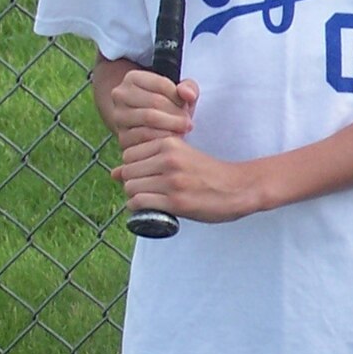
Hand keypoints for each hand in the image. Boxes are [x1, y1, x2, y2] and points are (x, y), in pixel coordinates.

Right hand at [107, 68, 198, 154]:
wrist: (154, 130)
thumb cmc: (170, 107)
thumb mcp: (181, 94)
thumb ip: (189, 88)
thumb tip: (189, 95)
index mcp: (133, 78)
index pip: (162, 84)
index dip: (179, 96)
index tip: (188, 106)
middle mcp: (120, 95)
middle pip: (156, 101)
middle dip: (177, 112)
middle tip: (189, 122)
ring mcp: (118, 116)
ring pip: (149, 117)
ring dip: (172, 125)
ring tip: (183, 129)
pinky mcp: (122, 136)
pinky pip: (145, 136)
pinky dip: (162, 137)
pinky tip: (172, 139)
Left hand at [114, 131, 259, 223]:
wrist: (239, 188)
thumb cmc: (208, 173)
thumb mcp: (181, 158)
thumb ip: (149, 161)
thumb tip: (113, 174)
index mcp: (169, 144)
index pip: (129, 155)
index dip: (134, 168)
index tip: (149, 177)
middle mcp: (168, 159)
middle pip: (128, 172)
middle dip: (134, 183)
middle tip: (150, 191)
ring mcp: (172, 181)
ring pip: (131, 188)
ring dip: (137, 197)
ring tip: (152, 200)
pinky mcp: (176, 202)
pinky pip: (140, 203)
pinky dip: (140, 208)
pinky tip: (152, 209)